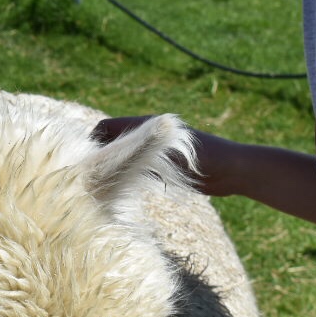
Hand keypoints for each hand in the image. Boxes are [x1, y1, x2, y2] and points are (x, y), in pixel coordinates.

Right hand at [91, 114, 205, 188]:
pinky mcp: (163, 166)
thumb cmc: (206, 158)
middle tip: (86, 179)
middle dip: (98, 158)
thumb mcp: (169, 155)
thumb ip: (139, 154)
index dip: (91, 142)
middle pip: (111, 142)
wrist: (234, 169)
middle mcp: (147, 135)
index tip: (81, 163)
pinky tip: (122, 191)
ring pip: (122, 157)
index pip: (105, 127)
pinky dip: (126, 177)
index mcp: (146, 125)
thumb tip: (107, 160)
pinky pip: (136, 169)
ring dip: (111, 169)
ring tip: (99, 187)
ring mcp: (154, 151)